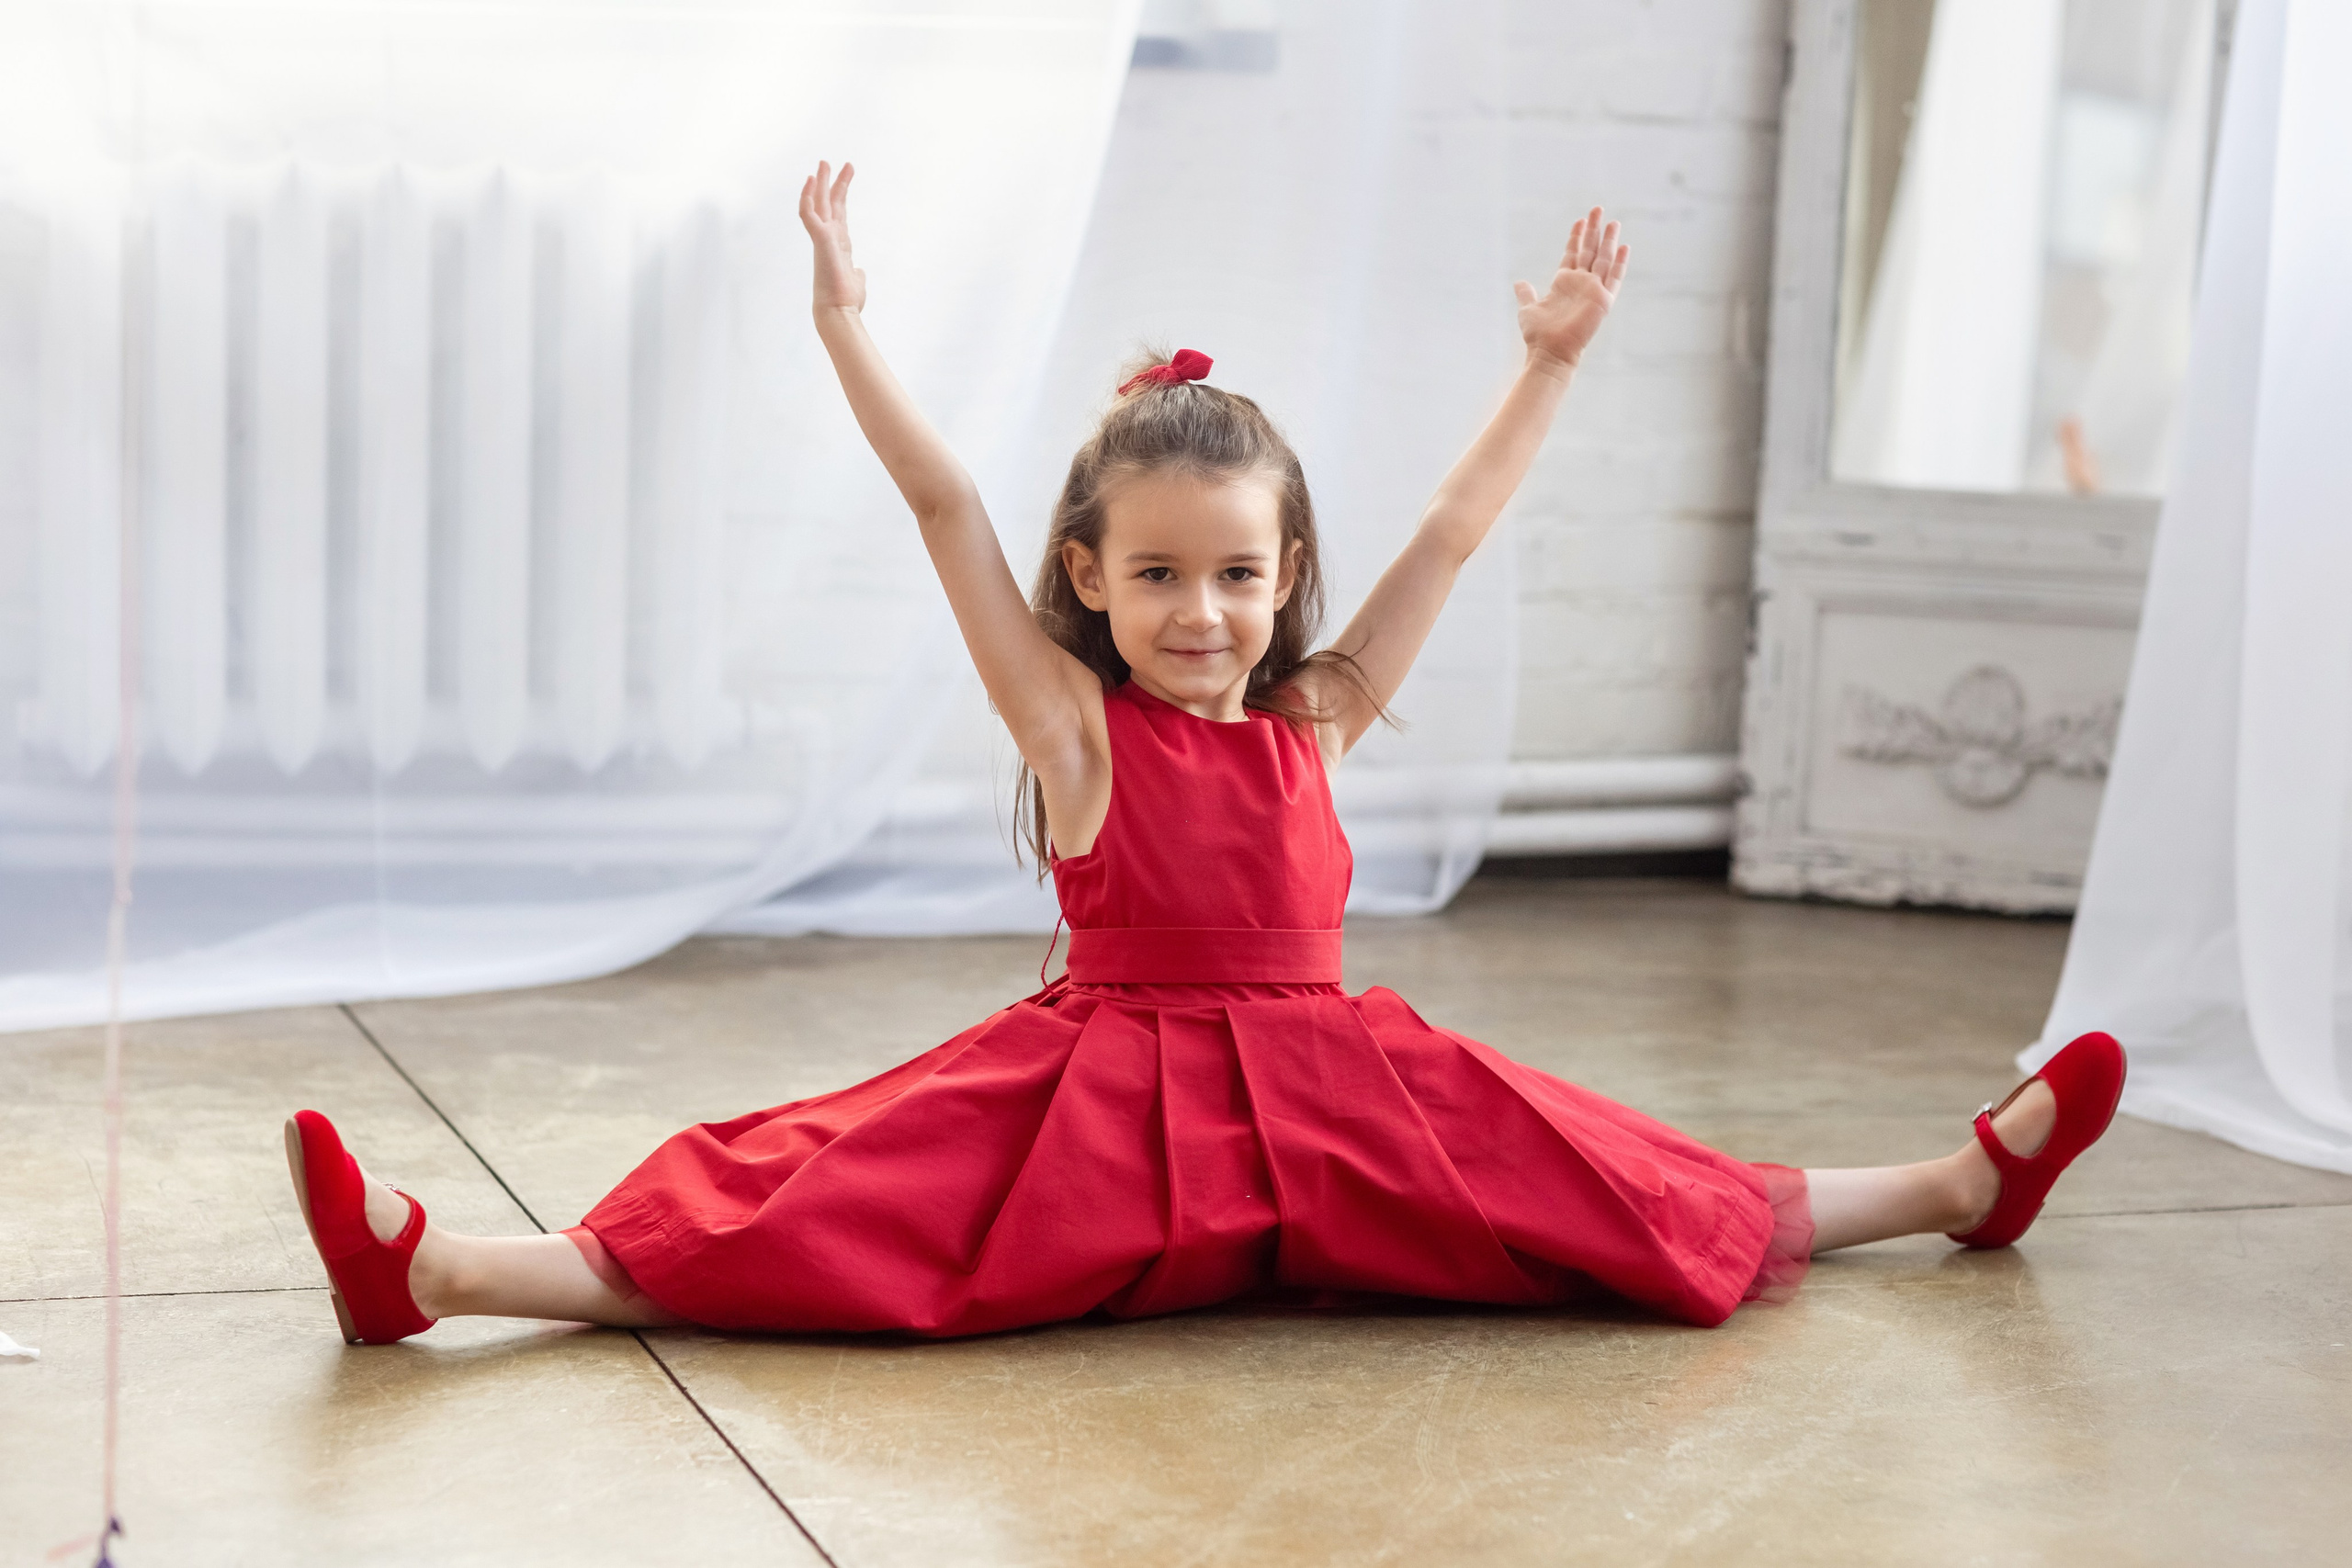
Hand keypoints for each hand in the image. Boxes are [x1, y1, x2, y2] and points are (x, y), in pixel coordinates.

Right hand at [799, 160, 864, 312]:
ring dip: (821, 183)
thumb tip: (859, 270)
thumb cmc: (846, 301)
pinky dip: (808, 197)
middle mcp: (828, 238)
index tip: (846, 177)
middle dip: (832, 182)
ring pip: (819, 204)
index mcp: (837, 245)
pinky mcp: (819, 240)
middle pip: (829, 204)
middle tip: (834, 162)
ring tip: (824, 163)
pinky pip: (809, 214)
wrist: (839, 311)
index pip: (839, 214)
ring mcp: (823, 238)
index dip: (841, 195)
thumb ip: (856, 271)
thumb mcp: (856, 280)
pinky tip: (812, 181)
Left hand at [1514, 207, 1627, 373]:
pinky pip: (1614, 278)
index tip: (1580, 220)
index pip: (1573, 253)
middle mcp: (1581, 284)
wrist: (1550, 352)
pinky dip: (1620, 263)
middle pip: (1590, 251)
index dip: (1576, 237)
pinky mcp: (1603, 299)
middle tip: (1597, 209)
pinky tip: (1624, 247)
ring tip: (1613, 221)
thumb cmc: (1538, 334)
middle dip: (1594, 230)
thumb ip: (1526, 293)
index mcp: (1564, 283)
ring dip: (1608, 240)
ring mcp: (1594, 290)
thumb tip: (1519, 283)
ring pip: (1604, 259)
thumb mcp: (1528, 308)